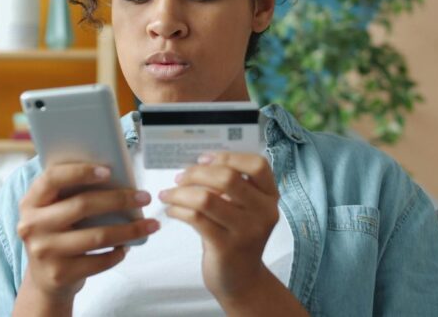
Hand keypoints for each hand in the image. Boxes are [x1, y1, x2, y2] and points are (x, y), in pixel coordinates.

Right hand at [16, 162, 159, 306]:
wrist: (45, 280)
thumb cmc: (57, 234)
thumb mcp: (53, 211)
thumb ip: (71, 193)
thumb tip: (116, 177)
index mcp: (30, 202)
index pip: (53, 178)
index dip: (81, 172)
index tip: (109, 171)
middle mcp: (32, 226)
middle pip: (82, 205)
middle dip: (119, 199)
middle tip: (144, 197)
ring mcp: (44, 252)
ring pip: (97, 236)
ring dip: (130, 229)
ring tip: (150, 224)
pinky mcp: (59, 274)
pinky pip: (99, 261)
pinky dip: (118, 253)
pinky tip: (127, 246)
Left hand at [158, 151, 278, 304]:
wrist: (242, 281)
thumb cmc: (236, 237)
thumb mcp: (242, 210)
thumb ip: (229, 187)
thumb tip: (196, 164)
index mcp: (270, 197)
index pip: (257, 165)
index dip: (228, 156)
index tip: (204, 159)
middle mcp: (263, 212)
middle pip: (228, 177)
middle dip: (196, 173)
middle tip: (179, 177)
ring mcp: (247, 231)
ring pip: (206, 198)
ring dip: (180, 193)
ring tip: (168, 194)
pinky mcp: (226, 247)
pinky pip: (196, 218)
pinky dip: (178, 210)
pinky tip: (172, 210)